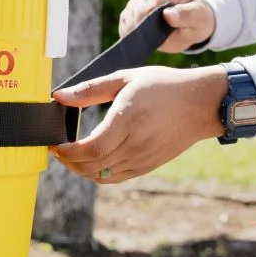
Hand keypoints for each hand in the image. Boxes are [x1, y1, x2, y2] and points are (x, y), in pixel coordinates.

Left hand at [51, 65, 229, 183]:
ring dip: (80, 169)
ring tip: (70, 154)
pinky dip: (97, 174)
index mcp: (128, 119)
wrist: (201, 104)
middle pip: (92, 166)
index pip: (91, 149)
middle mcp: (135, 144)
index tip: (55, 144)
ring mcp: (142, 159)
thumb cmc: (163, 86)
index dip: (67, 152)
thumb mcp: (126, 78)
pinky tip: (90, 160)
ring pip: (100, 176)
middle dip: (68, 161)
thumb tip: (59, 96)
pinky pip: (114, 178)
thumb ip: (90, 89)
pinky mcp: (146, 166)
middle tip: (57, 149)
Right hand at [121, 0, 216, 53]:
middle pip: (138, 7)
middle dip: (143, 25)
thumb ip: (187, 15)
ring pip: (128, 15)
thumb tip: (168, 14)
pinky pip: (124, 22)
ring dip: (135, 30)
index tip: (153, 31)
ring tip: (147, 42)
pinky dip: (129, 33)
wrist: (192, 21)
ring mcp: (138, 1)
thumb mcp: (200, 18)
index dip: (151, 14)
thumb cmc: (198, 18)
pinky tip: (138, 41)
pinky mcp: (131, 12)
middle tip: (151, 41)